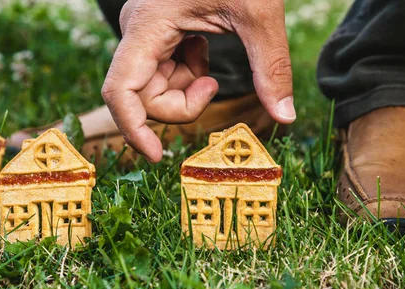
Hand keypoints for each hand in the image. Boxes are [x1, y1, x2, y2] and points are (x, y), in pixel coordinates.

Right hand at [101, 0, 293, 162]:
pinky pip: (164, 70)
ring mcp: (145, 32)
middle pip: (140, 96)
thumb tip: (285, 117)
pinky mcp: (157, 32)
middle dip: (178, 106)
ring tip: (210, 61)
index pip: (120, 91)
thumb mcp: (259, 12)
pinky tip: (204, 48)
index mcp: (149, 25)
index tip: (157, 157)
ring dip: (184, 89)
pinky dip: (187, 74)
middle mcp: (138, 31)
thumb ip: (271, 67)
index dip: (132, 129)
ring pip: (152, 87)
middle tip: (213, 87)